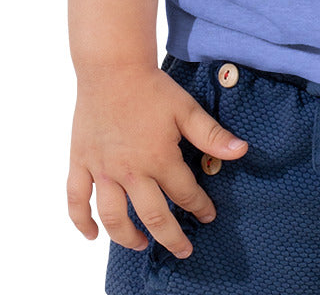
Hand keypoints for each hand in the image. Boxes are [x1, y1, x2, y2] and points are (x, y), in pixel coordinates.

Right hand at [67, 66, 247, 257]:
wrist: (112, 69)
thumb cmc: (151, 88)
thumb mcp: (186, 109)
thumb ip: (212, 135)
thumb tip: (242, 151)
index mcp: (159, 159)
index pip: (185, 193)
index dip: (200, 207)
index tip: (208, 215)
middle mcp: (130, 172)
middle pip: (152, 216)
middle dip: (171, 237)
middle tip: (183, 250)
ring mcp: (102, 170)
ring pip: (113, 217)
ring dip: (127, 237)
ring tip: (141, 245)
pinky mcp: (81, 162)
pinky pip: (76, 200)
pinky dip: (81, 221)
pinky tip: (92, 235)